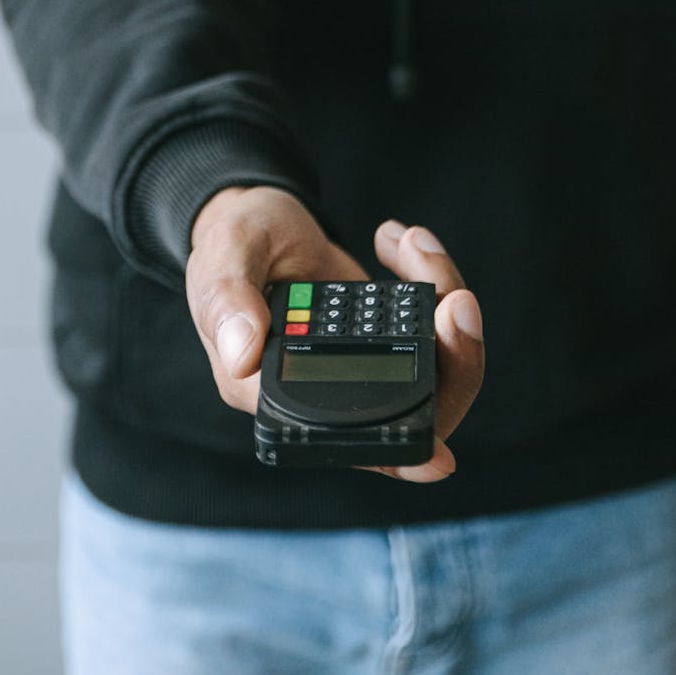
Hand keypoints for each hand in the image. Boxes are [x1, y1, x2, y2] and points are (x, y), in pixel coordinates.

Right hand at [185, 185, 483, 482]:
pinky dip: (431, 277)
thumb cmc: (229, 246)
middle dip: (454, 356)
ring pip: (442, 360)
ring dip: (444, 296)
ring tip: (414, 244)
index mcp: (279, 399)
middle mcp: (332, 394)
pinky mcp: (390, 333)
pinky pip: (436, 322)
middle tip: (453, 298)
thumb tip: (243, 356)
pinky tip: (397, 241)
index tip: (444, 456)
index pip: (355, 444)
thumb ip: (228, 303)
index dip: (403, 453)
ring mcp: (368, 363)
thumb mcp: (221, 262)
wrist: (254, 218)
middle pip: (423, 406)